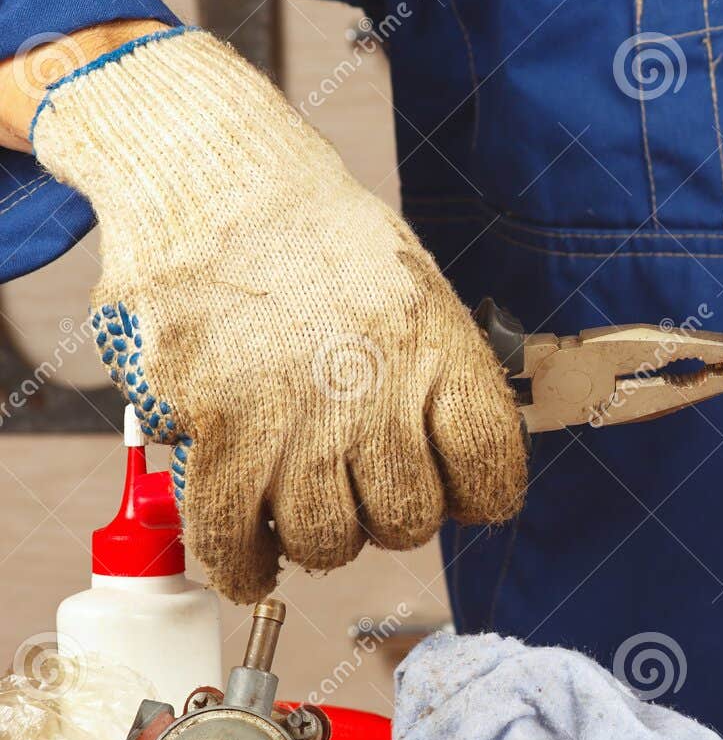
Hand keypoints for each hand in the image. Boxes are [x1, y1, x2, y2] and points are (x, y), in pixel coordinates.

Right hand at [31, 29, 525, 600]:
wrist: (214, 174)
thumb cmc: (317, 235)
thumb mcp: (416, 289)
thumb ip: (440, 375)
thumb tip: (457, 456)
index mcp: (440, 355)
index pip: (492, 474)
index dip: (477, 497)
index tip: (457, 493)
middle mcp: (376, 395)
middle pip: (409, 522)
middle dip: (390, 516)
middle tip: (361, 488)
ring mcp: (295, 418)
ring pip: (329, 542)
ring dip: (319, 539)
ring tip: (301, 510)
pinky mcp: (215, 427)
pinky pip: (232, 539)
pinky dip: (242, 566)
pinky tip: (250, 562)